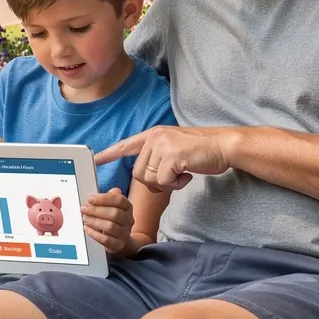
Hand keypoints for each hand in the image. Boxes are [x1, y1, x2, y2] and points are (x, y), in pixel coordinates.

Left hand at [81, 188, 133, 253]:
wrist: (120, 238)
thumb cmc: (113, 218)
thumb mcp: (112, 205)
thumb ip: (106, 197)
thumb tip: (96, 196)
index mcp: (127, 207)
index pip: (119, 200)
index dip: (103, 199)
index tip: (90, 198)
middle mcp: (128, 220)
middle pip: (114, 214)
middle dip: (96, 210)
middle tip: (84, 209)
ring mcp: (124, 233)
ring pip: (110, 227)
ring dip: (94, 221)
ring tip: (85, 218)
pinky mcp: (118, 244)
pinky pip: (105, 240)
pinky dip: (94, 233)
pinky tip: (87, 228)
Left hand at [95, 126, 235, 193]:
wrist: (223, 146)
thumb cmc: (201, 152)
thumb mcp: (175, 148)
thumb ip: (159, 156)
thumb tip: (147, 175)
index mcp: (154, 134)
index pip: (126, 145)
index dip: (110, 153)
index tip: (96, 159)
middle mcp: (155, 137)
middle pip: (138, 172)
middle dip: (154, 182)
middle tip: (174, 178)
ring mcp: (163, 146)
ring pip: (149, 179)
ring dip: (166, 184)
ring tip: (182, 173)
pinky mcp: (172, 157)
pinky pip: (163, 182)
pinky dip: (176, 184)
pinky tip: (187, 175)